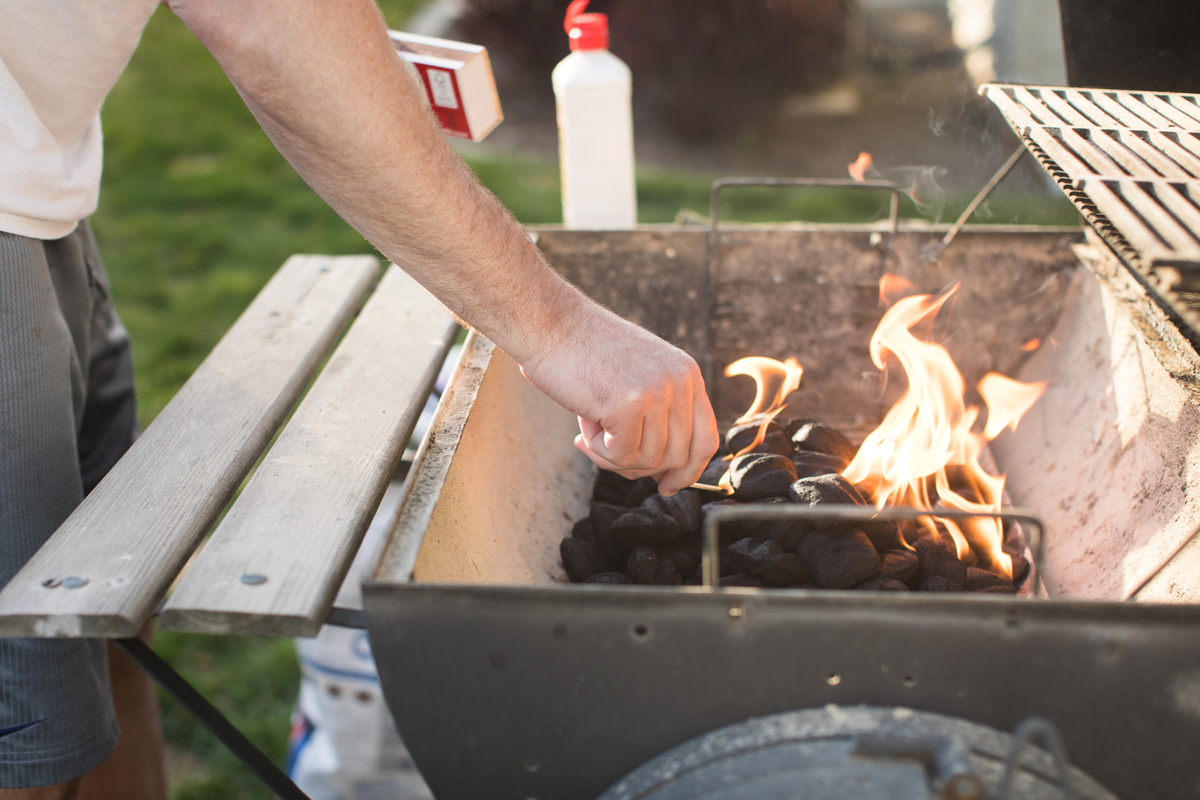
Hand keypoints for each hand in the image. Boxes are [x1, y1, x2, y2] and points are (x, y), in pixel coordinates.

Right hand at [518, 304, 718, 495]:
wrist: (549, 322)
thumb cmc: (584, 354)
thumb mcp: (639, 375)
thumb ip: (658, 414)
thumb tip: (663, 472)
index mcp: (688, 373)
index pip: (706, 439)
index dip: (689, 471)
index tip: (667, 486)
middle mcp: (680, 381)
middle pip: (676, 457)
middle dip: (639, 465)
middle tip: (604, 446)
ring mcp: (657, 391)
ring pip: (648, 461)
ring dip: (612, 454)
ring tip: (591, 424)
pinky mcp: (628, 404)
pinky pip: (621, 456)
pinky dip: (598, 450)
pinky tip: (584, 423)